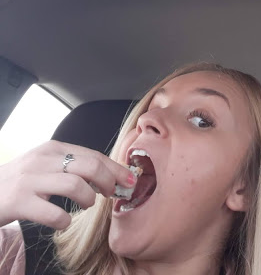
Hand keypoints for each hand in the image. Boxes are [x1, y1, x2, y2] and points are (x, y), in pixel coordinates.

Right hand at [0, 140, 135, 229]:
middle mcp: (42, 160)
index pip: (93, 155)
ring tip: (86, 205)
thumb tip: (109, 175)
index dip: (116, 168)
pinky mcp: (18, 202)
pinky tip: (63, 222)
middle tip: (112, 194)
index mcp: (52, 149)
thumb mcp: (45, 165)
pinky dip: (64, 221)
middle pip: (90, 166)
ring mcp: (29, 180)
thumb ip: (71, 166)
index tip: (130, 180)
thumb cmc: (19, 183)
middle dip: (109, 181)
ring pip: (75, 185)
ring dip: (88, 199)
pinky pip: (53, 213)